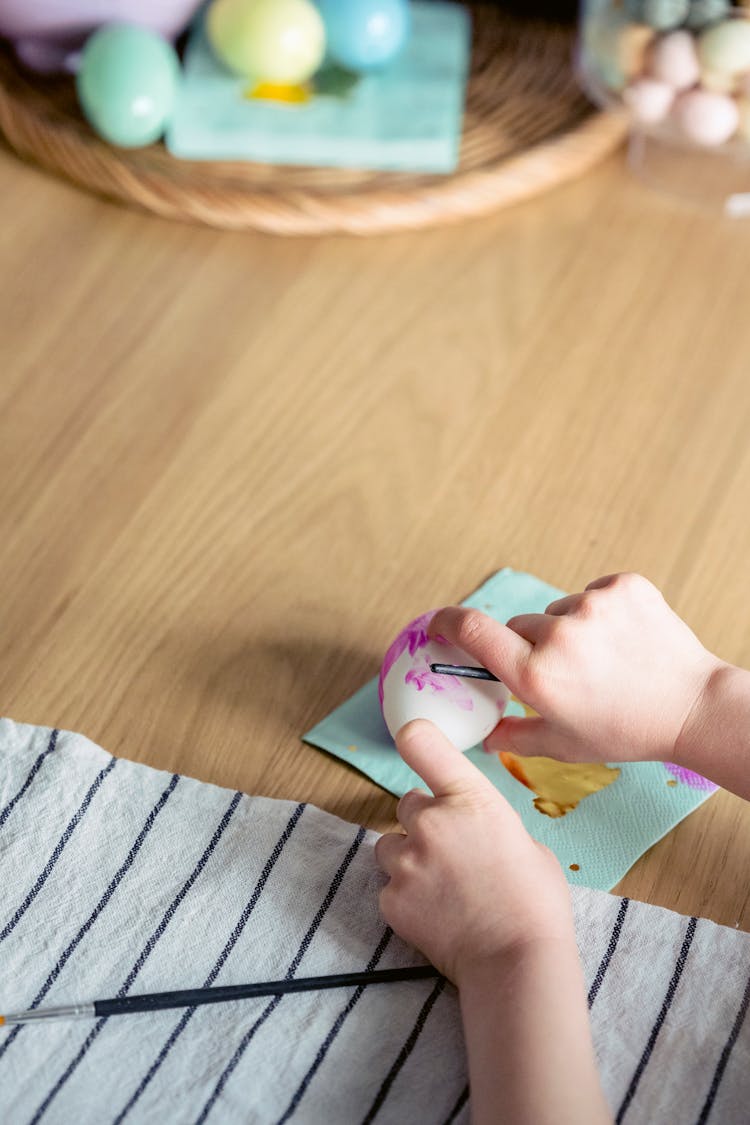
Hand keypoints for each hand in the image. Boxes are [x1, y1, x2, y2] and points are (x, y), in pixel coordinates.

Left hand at [374, 719, 571, 984]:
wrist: (518, 963)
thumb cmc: (537, 904)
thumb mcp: (525, 844)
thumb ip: (490, 825)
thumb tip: (475, 832)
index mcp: (471, 799)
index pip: (422, 743)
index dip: (415, 739)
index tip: (413, 739)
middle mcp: (432, 822)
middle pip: (407, 803)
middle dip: (422, 821)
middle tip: (448, 850)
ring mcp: (407, 861)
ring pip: (389, 845)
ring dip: (408, 857)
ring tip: (438, 886)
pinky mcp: (391, 900)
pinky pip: (388, 887)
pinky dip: (405, 897)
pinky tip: (434, 914)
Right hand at [429, 572, 721, 764]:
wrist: (692, 707)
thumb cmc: (626, 731)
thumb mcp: (563, 745)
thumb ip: (512, 738)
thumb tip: (482, 737)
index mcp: (536, 676)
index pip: (472, 630)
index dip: (446, 622)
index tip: (438, 624)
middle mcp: (559, 637)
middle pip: (520, 626)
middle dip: (530, 647)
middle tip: (563, 672)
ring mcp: (593, 607)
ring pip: (558, 611)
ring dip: (568, 630)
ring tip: (603, 659)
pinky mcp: (623, 587)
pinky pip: (592, 593)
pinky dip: (600, 613)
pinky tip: (622, 639)